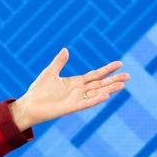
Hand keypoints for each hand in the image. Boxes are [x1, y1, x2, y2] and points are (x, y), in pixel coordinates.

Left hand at [10, 48, 128, 130]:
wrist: (29, 105)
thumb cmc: (38, 90)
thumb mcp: (49, 72)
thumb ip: (59, 62)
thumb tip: (66, 49)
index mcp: (75, 82)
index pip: (96, 75)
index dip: (107, 70)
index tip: (120, 63)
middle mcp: (79, 91)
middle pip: (100, 84)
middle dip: (114, 80)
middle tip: (128, 76)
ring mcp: (76, 99)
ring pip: (96, 93)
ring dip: (109, 89)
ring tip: (122, 85)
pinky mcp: (71, 107)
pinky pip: (86, 103)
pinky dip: (96, 99)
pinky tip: (106, 95)